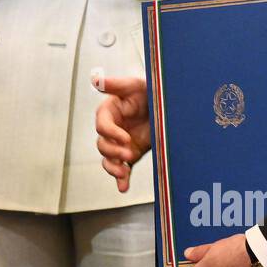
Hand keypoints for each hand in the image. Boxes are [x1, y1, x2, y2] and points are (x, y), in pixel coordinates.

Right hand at [94, 74, 151, 192]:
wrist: (170, 106)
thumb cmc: (151, 91)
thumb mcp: (136, 85)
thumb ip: (116, 84)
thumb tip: (96, 79)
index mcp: (109, 111)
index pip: (102, 125)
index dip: (111, 133)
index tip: (125, 137)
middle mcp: (113, 129)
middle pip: (102, 144)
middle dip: (113, 152)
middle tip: (128, 154)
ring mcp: (120, 143)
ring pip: (107, 159)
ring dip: (113, 167)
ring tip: (124, 172)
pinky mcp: (131, 153)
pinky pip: (121, 168)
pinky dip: (121, 179)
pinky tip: (123, 187)